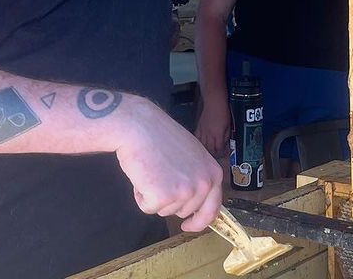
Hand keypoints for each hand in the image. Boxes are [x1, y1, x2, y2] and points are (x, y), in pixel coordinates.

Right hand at [115, 98, 222, 231]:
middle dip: (169, 200)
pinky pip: (147, 208)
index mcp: (213, 173)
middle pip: (184, 211)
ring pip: (165, 210)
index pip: (212, 208)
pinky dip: (140, 196)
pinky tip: (142, 175)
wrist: (139, 127)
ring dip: (153, 195)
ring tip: (152, 170)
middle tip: (160, 175)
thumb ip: (198, 176)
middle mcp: (203, 184)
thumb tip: (197, 199)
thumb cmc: (161, 136)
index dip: (199, 220)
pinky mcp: (163, 197)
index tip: (189, 225)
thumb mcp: (192, 155)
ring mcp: (185, 192)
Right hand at [195, 98, 231, 158]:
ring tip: (208, 152)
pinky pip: (197, 138)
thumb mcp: (229, 125)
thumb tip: (225, 143)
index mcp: (218, 135)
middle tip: (215, 156)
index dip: (221, 154)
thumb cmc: (223, 112)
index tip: (223, 154)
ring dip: (206, 150)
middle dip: (213, 154)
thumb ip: (226, 136)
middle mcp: (209, 135)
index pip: (219, 149)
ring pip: (202, 146)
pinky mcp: (198, 128)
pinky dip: (199, 143)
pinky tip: (200, 145)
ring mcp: (202, 132)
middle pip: (210, 150)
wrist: (214, 103)